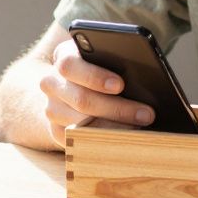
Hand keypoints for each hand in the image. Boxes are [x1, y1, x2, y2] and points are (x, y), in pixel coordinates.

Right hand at [38, 39, 155, 146]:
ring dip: (114, 128)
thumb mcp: (104, 57)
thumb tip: (142, 78)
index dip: (95, 76)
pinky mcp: (55, 130)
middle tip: (146, 114)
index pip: (71, 65)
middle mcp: (52, 82)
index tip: (120, 85)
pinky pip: (79, 140)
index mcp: (64, 57)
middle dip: (118, 108)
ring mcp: (51, 108)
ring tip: (140, 127)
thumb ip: (114, 61)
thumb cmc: (99, 67)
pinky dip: (103, 140)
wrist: (71, 85)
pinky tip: (124, 138)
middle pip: (81, 99)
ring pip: (81, 124)